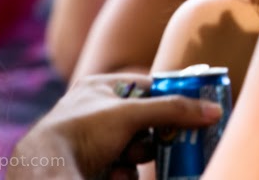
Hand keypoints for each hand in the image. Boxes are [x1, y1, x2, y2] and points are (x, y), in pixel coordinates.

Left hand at [8, 73, 222, 179]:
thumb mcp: (130, 114)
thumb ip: (172, 110)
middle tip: (172, 142)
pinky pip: (122, 169)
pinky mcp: (94, 166)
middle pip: (145, 122)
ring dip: (136, 159)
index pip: (147, 87)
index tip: (195, 109)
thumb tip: (212, 110)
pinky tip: (111, 175)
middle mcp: (97, 112)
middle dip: (155, 136)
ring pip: (136, 149)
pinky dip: (122, 174)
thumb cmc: (82, 131)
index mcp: (100, 87)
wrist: (46, 170)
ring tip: (124, 161)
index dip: (170, 99)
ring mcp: (95, 142)